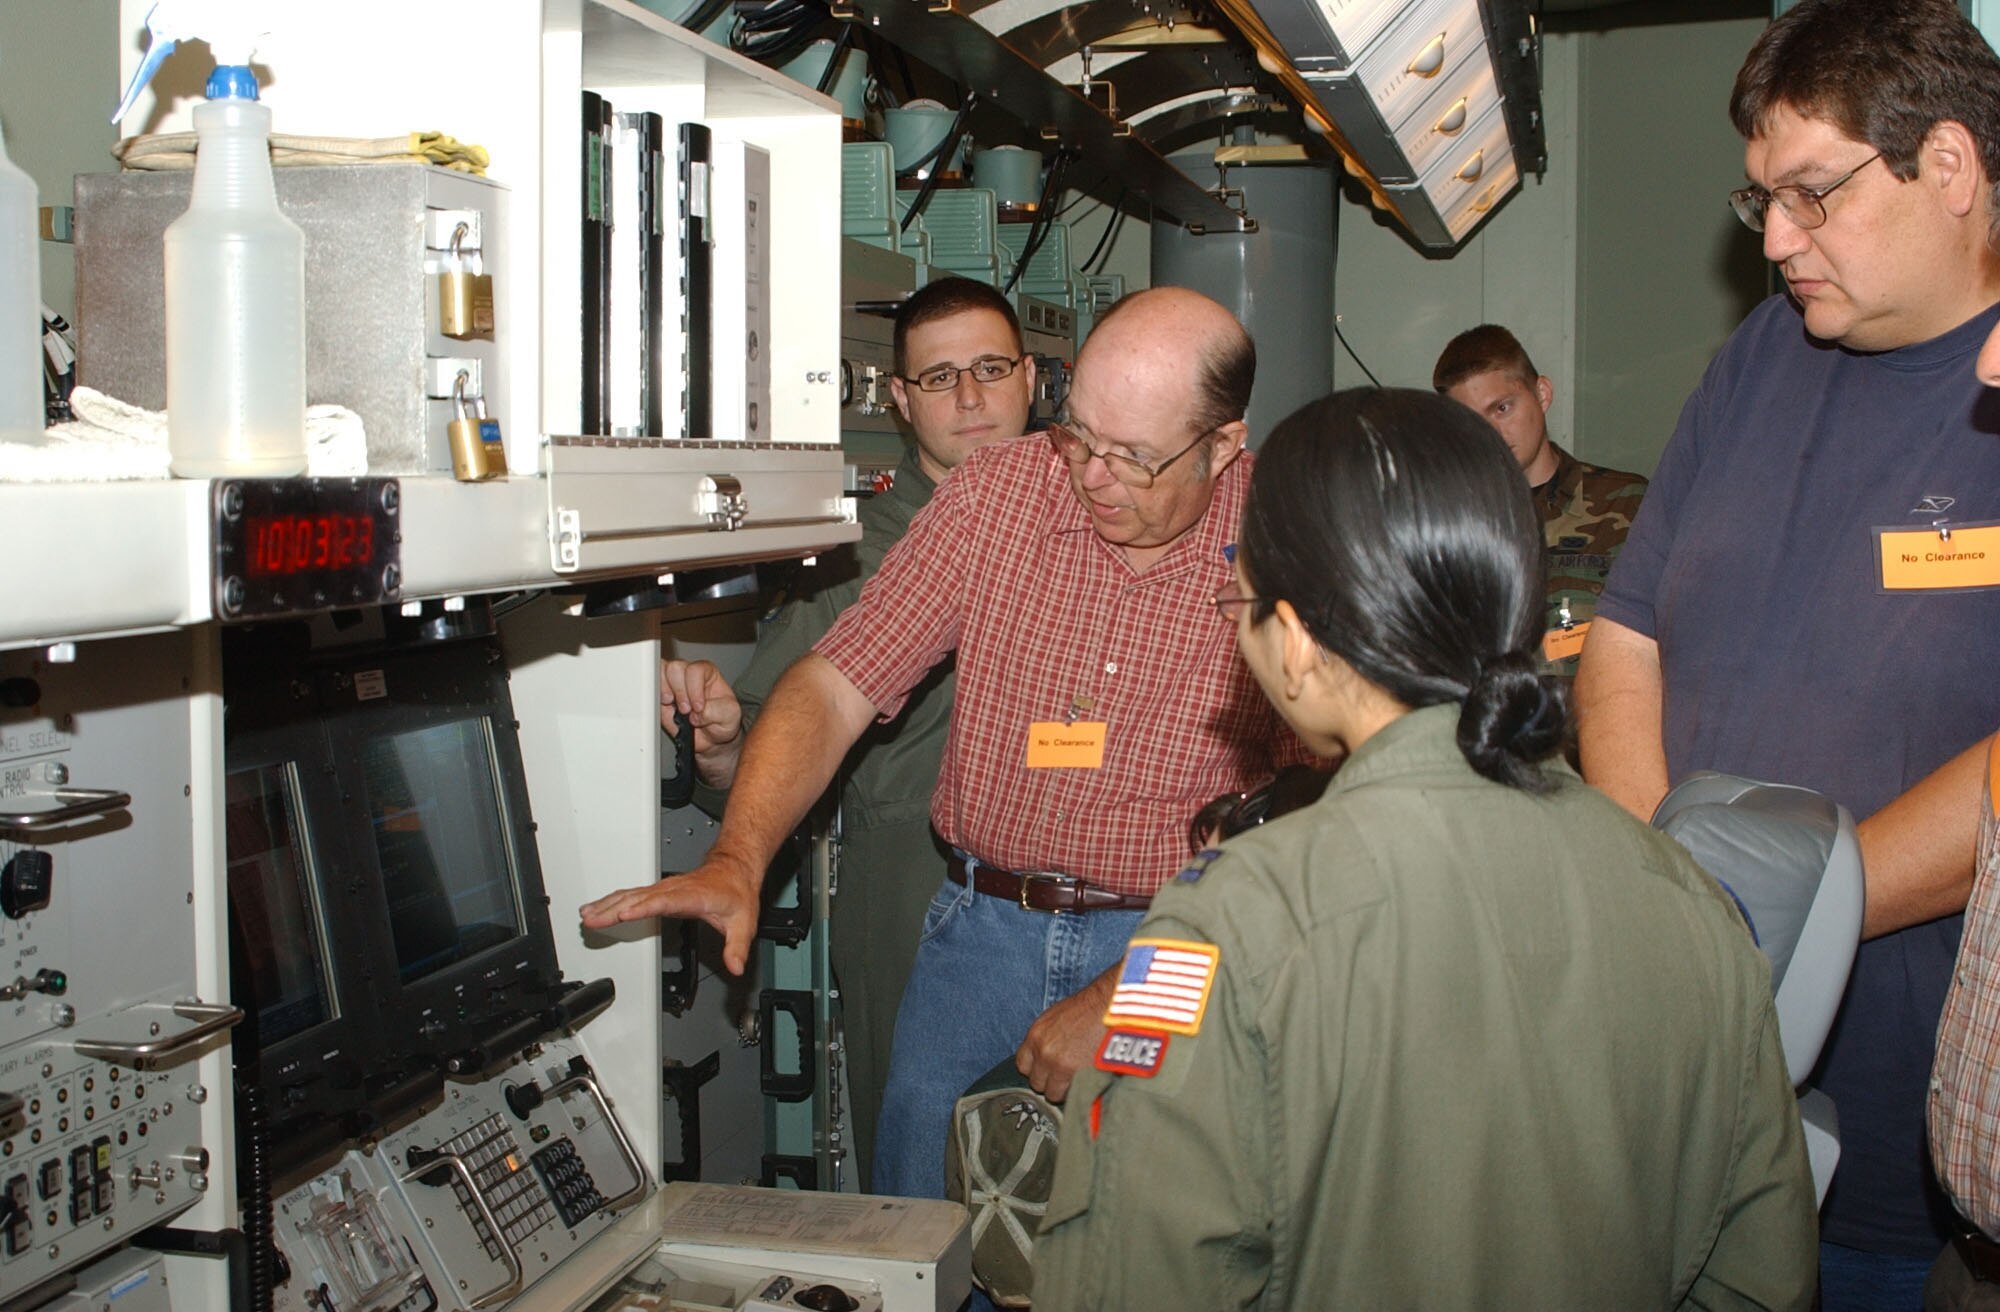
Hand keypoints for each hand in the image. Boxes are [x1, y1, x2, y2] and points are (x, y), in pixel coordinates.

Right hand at [579, 852, 761, 974]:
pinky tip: (597, 906)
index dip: (643, 908)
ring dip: (606, 904)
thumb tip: (736, 967)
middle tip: (591, 920)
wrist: (734, 868)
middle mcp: (672, 890)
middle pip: (638, 898)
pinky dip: (611, 900)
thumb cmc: (735, 891)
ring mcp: (662, 888)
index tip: (623, 915)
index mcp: (691, 896)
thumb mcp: (743, 922)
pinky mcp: (657, 889)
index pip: (663, 902)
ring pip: (630, 894)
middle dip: (613, 909)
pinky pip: (630, 894)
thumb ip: (737, 946)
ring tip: (586, 914)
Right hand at [661, 659, 745, 788]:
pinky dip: (654, 700)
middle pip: (675, 668)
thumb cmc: (722, 721)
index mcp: (707, 673)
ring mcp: (671, 685)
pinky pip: (649, 690)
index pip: (695, 670)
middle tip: (685, 710)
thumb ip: (716, 710)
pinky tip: (665, 710)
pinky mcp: (659, 697)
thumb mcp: (730, 715)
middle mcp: (687, 675)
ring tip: (673, 707)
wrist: (711, 739)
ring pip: (660, 674)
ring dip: (664, 692)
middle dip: (679, 691)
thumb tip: (697, 713)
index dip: (694, 689)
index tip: (698, 707)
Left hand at [1015, 972, 1116, 1102]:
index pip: (1023, 1065)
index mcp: (1036, 1036)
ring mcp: (1062, 1067)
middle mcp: (1045, 1053)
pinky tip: (1086, 1082)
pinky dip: (1078, 1091)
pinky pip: (1072, 1094)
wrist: (1114, 1007)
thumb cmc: (1090, 1008)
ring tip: (1077, 1080)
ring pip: (1053, 1093)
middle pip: (1037, 1083)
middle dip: (1049, 1081)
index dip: (1036, 1069)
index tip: (1045, 1069)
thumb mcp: (1057, 1017)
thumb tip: (1043, 1057)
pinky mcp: (1080, 1076)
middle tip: (1064, 1076)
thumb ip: (1045, 1039)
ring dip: (1064, 1089)